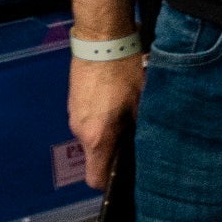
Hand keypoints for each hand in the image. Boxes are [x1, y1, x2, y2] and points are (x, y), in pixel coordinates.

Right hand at [69, 54, 144, 190]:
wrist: (100, 40)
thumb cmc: (123, 70)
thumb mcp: (142, 103)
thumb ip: (141, 131)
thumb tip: (147, 146)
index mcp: (96, 137)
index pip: (95, 179)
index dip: (110, 182)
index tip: (126, 175)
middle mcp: (80, 131)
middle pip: (96, 157)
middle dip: (114, 153)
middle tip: (136, 140)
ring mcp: (74, 116)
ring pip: (93, 138)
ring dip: (109, 134)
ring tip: (128, 117)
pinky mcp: (74, 102)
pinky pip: (88, 122)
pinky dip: (102, 120)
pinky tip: (117, 103)